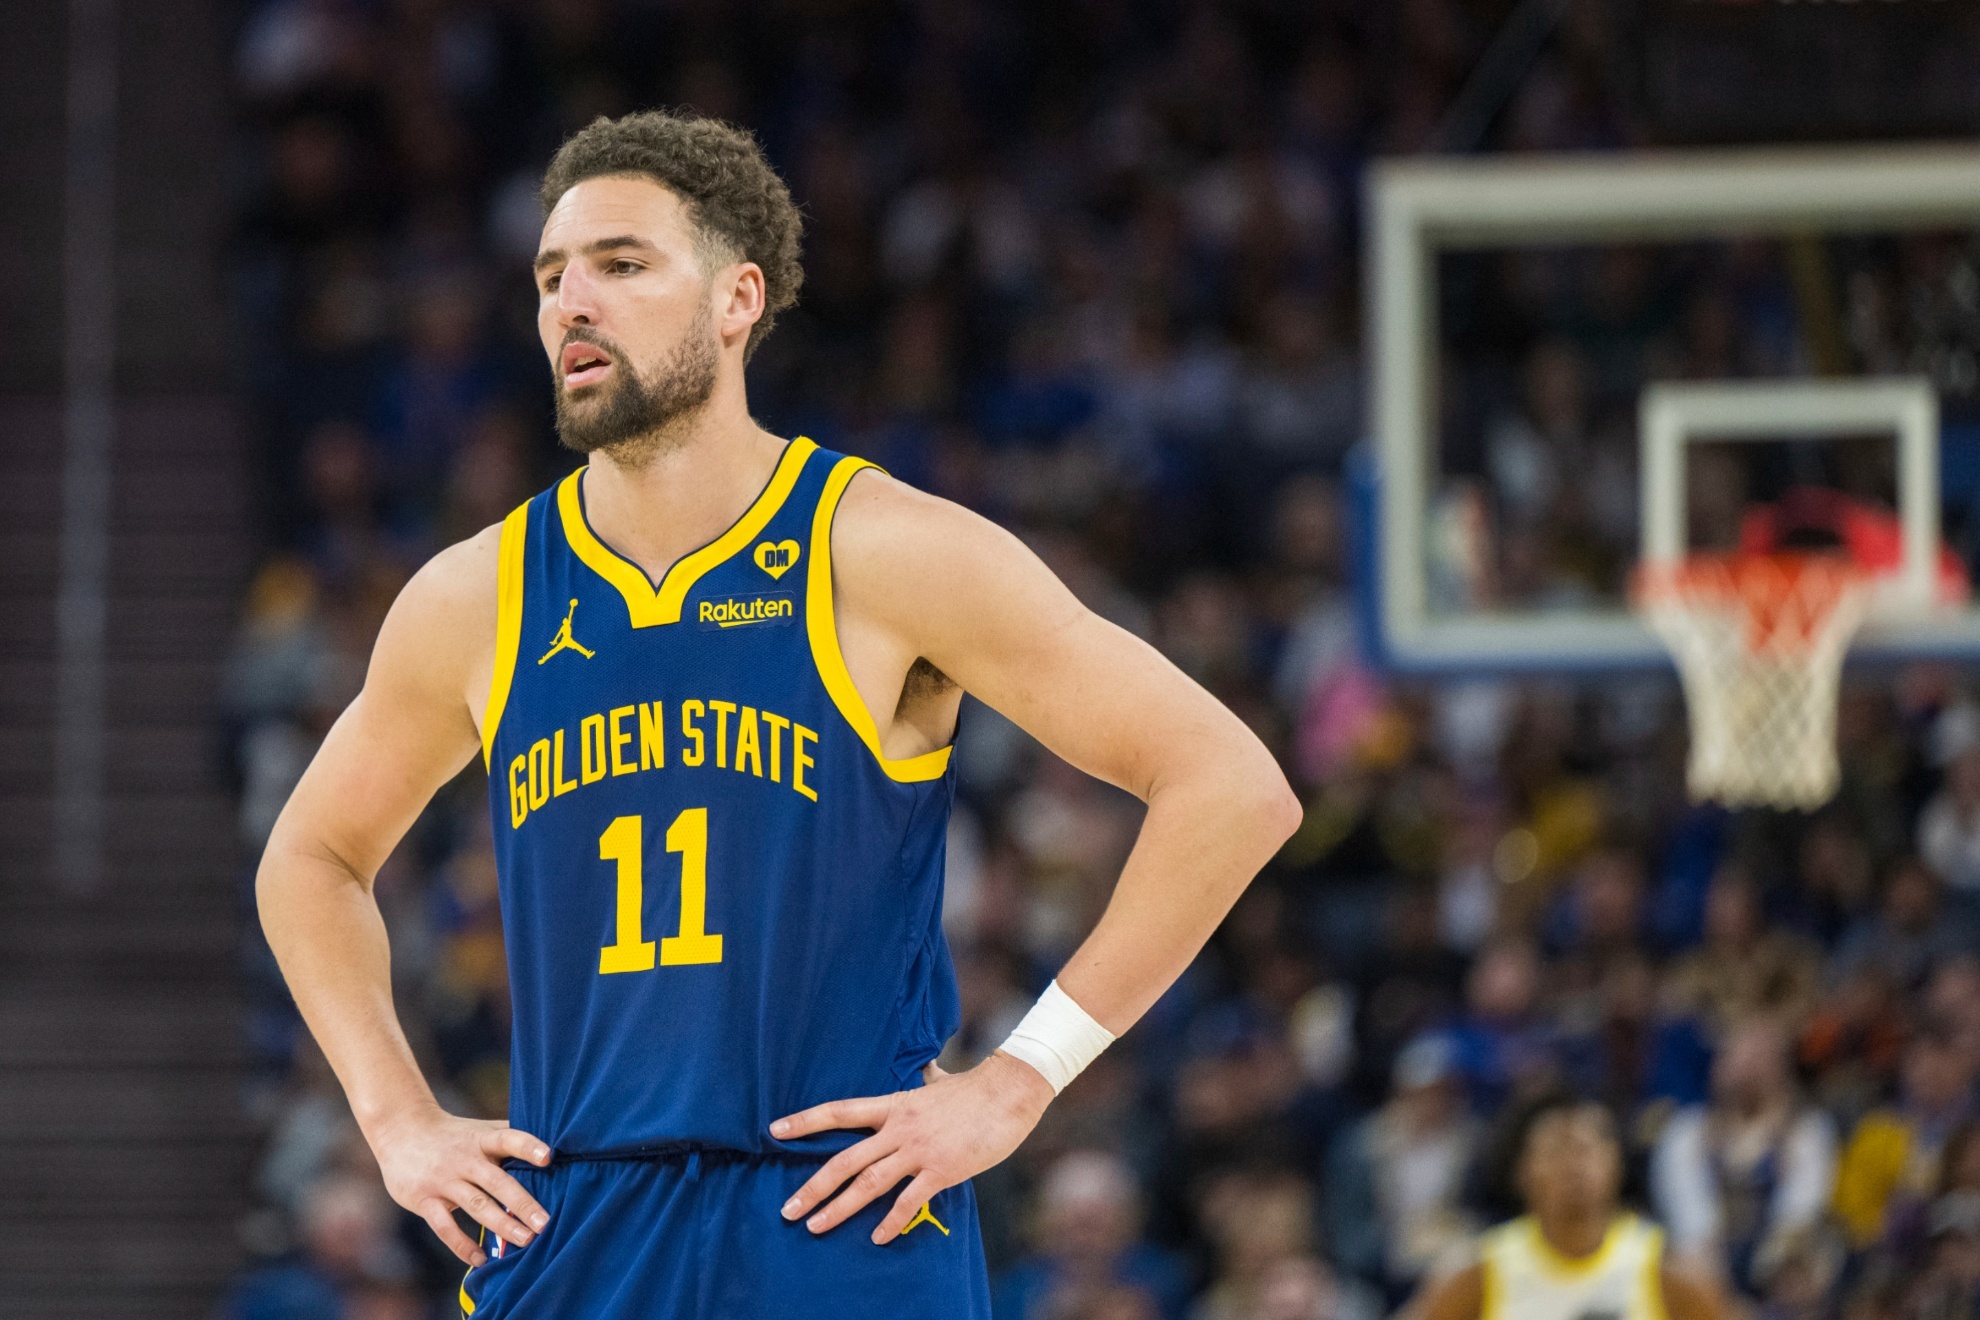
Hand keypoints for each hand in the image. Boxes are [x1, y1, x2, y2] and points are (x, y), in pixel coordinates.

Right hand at [368, 1105, 553, 1264]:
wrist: (401, 1131)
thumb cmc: (454, 1134)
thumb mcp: (479, 1130)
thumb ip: (509, 1136)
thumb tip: (555, 1142)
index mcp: (481, 1140)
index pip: (508, 1139)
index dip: (528, 1146)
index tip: (548, 1157)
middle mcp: (464, 1159)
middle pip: (497, 1181)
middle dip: (522, 1203)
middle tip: (545, 1223)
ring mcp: (443, 1180)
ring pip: (476, 1205)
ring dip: (501, 1225)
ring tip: (526, 1241)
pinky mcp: (424, 1200)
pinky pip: (445, 1227)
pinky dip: (462, 1245)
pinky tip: (481, 1259)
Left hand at [770, 1052, 1054, 1243]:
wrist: (1009, 1092)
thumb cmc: (976, 1087)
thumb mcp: (939, 1080)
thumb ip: (925, 1079)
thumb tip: (925, 1068)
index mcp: (894, 1104)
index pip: (840, 1111)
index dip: (806, 1121)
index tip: (775, 1130)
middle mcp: (899, 1128)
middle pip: (845, 1160)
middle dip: (813, 1188)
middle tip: (788, 1210)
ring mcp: (919, 1150)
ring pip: (868, 1184)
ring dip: (839, 1208)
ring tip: (815, 1227)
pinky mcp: (942, 1170)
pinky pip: (909, 1202)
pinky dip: (892, 1222)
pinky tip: (878, 1237)